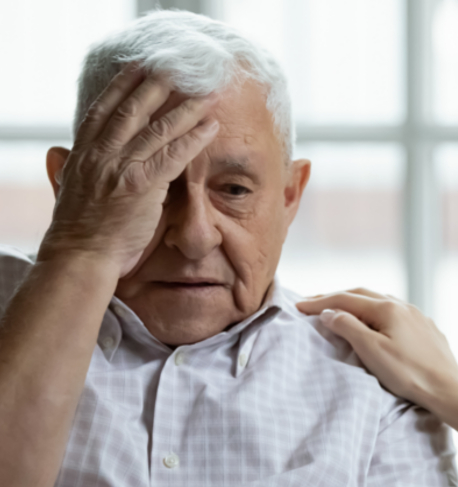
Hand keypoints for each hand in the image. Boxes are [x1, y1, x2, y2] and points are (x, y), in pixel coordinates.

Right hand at [39, 63, 220, 277]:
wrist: (81, 256)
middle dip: (155, 86)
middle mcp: (101, 154)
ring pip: (156, 129)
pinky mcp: (140, 185)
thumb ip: (65, 168)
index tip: (137, 67)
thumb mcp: (65, 190)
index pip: (102, 110)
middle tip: (176, 68)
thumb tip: (57, 151)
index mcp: (83, 153)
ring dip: (184, 109)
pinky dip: (192, 139)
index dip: (121, 86)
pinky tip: (209, 127)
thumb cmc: (78, 229)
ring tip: (204, 93)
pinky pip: (172, 156)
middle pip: (132, 110)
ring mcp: (120, 168)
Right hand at [296, 288, 457, 441]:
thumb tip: (329, 312)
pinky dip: (373, 312)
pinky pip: (393, 312)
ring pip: (378, 301)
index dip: (319, 302)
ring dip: (355, 303)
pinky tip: (372, 321)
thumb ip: (348, 327)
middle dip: (335, 297)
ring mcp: (416, 315)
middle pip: (361, 294)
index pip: (345, 299)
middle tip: (312, 303)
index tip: (298, 306)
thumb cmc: (409, 373)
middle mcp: (402, 305)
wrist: (449, 390)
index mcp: (387, 308)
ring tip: (338, 309)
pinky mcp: (425, 328)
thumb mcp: (372, 351)